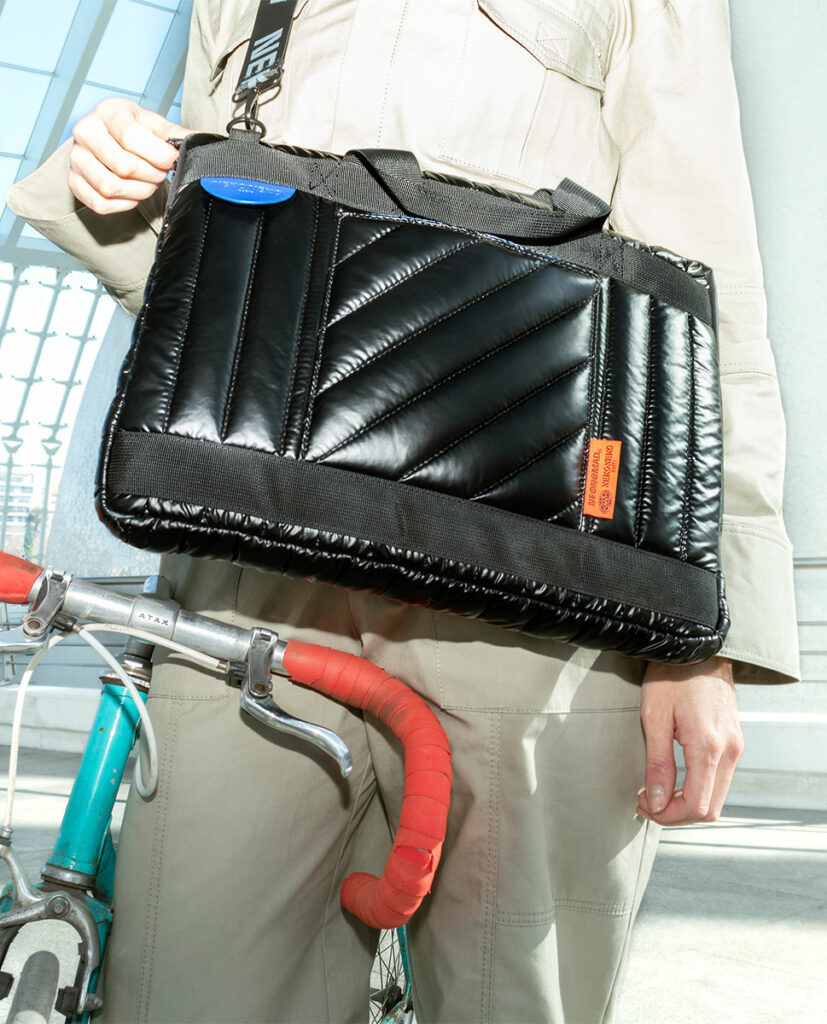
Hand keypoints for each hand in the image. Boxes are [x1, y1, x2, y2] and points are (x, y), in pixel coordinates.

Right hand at [68, 98, 194, 214]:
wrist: (107, 139)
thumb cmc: (131, 130)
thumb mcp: (154, 125)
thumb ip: (176, 134)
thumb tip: (202, 142)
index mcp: (108, 112)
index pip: (131, 137)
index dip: (158, 155)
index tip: (172, 160)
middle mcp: (86, 132)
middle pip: (123, 166)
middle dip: (151, 175)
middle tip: (160, 173)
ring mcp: (77, 159)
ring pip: (111, 187)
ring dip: (139, 191)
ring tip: (148, 182)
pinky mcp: (74, 182)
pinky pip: (101, 203)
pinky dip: (124, 204)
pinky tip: (133, 193)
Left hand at [636, 656, 743, 825]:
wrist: (699, 647)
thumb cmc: (672, 676)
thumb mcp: (655, 717)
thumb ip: (658, 763)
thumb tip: (656, 802)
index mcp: (709, 746)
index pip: (695, 806)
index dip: (667, 815)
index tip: (643, 804)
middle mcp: (730, 750)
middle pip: (710, 808)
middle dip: (676, 814)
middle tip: (646, 802)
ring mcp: (736, 746)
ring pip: (717, 797)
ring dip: (687, 803)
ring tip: (656, 792)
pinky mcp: (734, 741)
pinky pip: (720, 779)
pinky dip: (698, 789)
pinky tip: (675, 780)